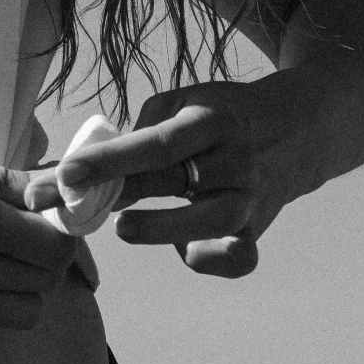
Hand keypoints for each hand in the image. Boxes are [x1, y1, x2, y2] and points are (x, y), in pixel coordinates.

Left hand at [22, 77, 313, 278]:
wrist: (297, 130)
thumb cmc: (220, 116)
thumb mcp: (183, 101)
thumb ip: (139, 130)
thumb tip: (93, 167)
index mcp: (212, 120)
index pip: (155, 142)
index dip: (109, 159)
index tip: (66, 172)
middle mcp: (235, 160)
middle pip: (174, 181)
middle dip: (113, 195)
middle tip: (68, 206)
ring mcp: (251, 198)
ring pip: (211, 224)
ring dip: (162, 229)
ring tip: (123, 228)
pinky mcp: (257, 230)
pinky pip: (238, 258)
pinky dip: (212, 261)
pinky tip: (184, 251)